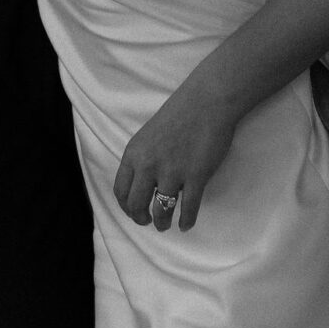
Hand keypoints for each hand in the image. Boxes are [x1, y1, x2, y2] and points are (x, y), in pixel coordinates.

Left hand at [113, 85, 236, 231]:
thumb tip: (143, 183)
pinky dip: (186, 221)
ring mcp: (172, 172)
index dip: (125, 206)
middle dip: (141, 218)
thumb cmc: (180, 114)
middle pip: (136, 204)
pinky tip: (185, 225)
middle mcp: (148, 165)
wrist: (207, 102)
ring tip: (165, 226)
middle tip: (148, 222)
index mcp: (134, 153)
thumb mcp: (148, 135)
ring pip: (161, 210)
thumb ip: (142, 158)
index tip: (133, 212)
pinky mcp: (195, 177)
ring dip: (162, 222)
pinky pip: (188, 208)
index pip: (120, 190)